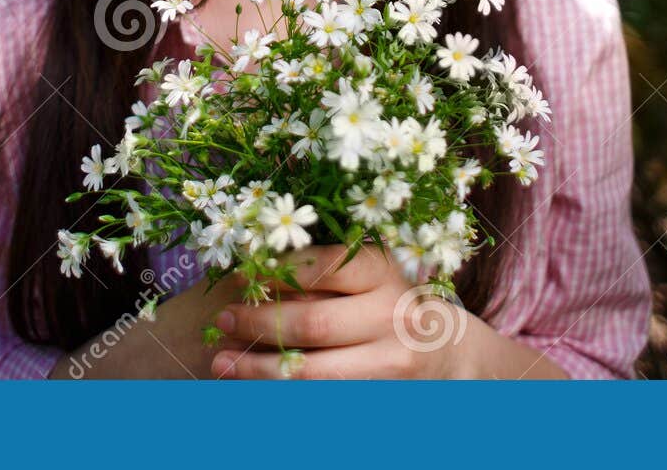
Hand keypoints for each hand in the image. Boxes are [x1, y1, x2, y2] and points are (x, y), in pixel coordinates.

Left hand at [208, 244, 475, 378]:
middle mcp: (392, 318)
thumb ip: (321, 274)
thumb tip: (251, 279)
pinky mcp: (380, 398)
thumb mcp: (369, 273)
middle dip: (258, 323)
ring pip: (311, 374)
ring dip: (258, 369)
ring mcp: (389, 365)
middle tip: (222, 319)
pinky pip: (320, 399)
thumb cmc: (391, 300)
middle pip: (312, 324)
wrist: (445, 351)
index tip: (241, 276)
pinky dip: (281, 395)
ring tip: (223, 362)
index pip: (322, 267)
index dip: (275, 272)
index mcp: (385, 273)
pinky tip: (252, 388)